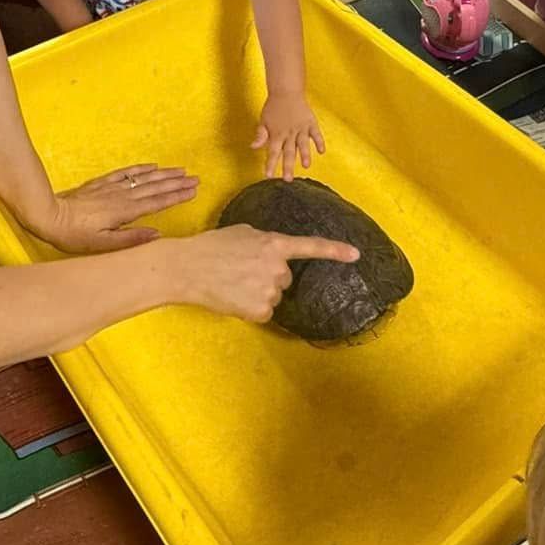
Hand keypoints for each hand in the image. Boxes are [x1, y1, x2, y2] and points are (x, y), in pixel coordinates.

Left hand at [32, 165, 198, 253]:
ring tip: (180, 171)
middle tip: (195, 178)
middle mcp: (121, 197)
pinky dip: (140, 169)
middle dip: (176, 182)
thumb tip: (156, 234)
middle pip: (155, 187)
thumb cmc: (74, 236)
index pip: (157, 202)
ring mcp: (111, 188)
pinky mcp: (101, 185)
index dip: (177, 196)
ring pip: (143, 178)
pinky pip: (125, 173)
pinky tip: (151, 166)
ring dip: (163, 174)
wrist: (49, 216)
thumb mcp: (102, 245)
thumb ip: (130, 239)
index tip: (194, 190)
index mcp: (125, 212)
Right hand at [167, 226, 357, 322]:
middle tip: (242, 270)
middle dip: (268, 275)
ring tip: (233, 282)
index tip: (356, 254)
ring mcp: (269, 291)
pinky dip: (251, 308)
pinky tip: (234, 297)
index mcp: (274, 245)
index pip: (310, 247)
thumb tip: (272, 253)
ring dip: (259, 291)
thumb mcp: (243, 232)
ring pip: (273, 295)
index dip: (335, 250)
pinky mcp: (260, 310)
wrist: (188, 268)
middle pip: (285, 278)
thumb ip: (265, 242)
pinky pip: (264, 311)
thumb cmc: (211, 246)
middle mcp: (277, 268)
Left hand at [251, 92, 325, 179]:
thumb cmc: (273, 107)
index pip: (273, 152)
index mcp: (276, 134)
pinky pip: (316, 133)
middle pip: (288, 152)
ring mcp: (301, 128)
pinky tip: (322, 151)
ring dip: (305, 155)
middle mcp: (289, 133)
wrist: (286, 91)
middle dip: (288, 167)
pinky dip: (319, 142)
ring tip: (306, 166)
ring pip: (303, 144)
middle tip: (288, 180)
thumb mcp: (263, 121)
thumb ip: (261, 135)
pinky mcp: (310, 122)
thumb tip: (253, 147)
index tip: (268, 176)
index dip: (271, 164)